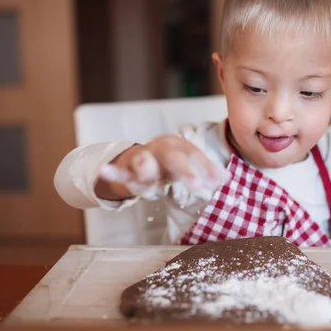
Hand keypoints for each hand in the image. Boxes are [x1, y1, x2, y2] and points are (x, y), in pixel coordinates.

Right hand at [95, 135, 228, 199]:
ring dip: (146, 167)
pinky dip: (111, 171)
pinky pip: (118, 170)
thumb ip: (204, 171)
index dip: (207, 167)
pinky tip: (104, 171)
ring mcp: (141, 157)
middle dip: (185, 170)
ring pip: (143, 160)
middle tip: (197, 185)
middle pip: (173, 156)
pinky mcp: (125, 169)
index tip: (220, 181)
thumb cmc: (169, 164)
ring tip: (148, 171)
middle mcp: (160, 147)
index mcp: (178, 145)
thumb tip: (226, 178)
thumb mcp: (187, 166)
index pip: (195, 154)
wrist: (140, 160)